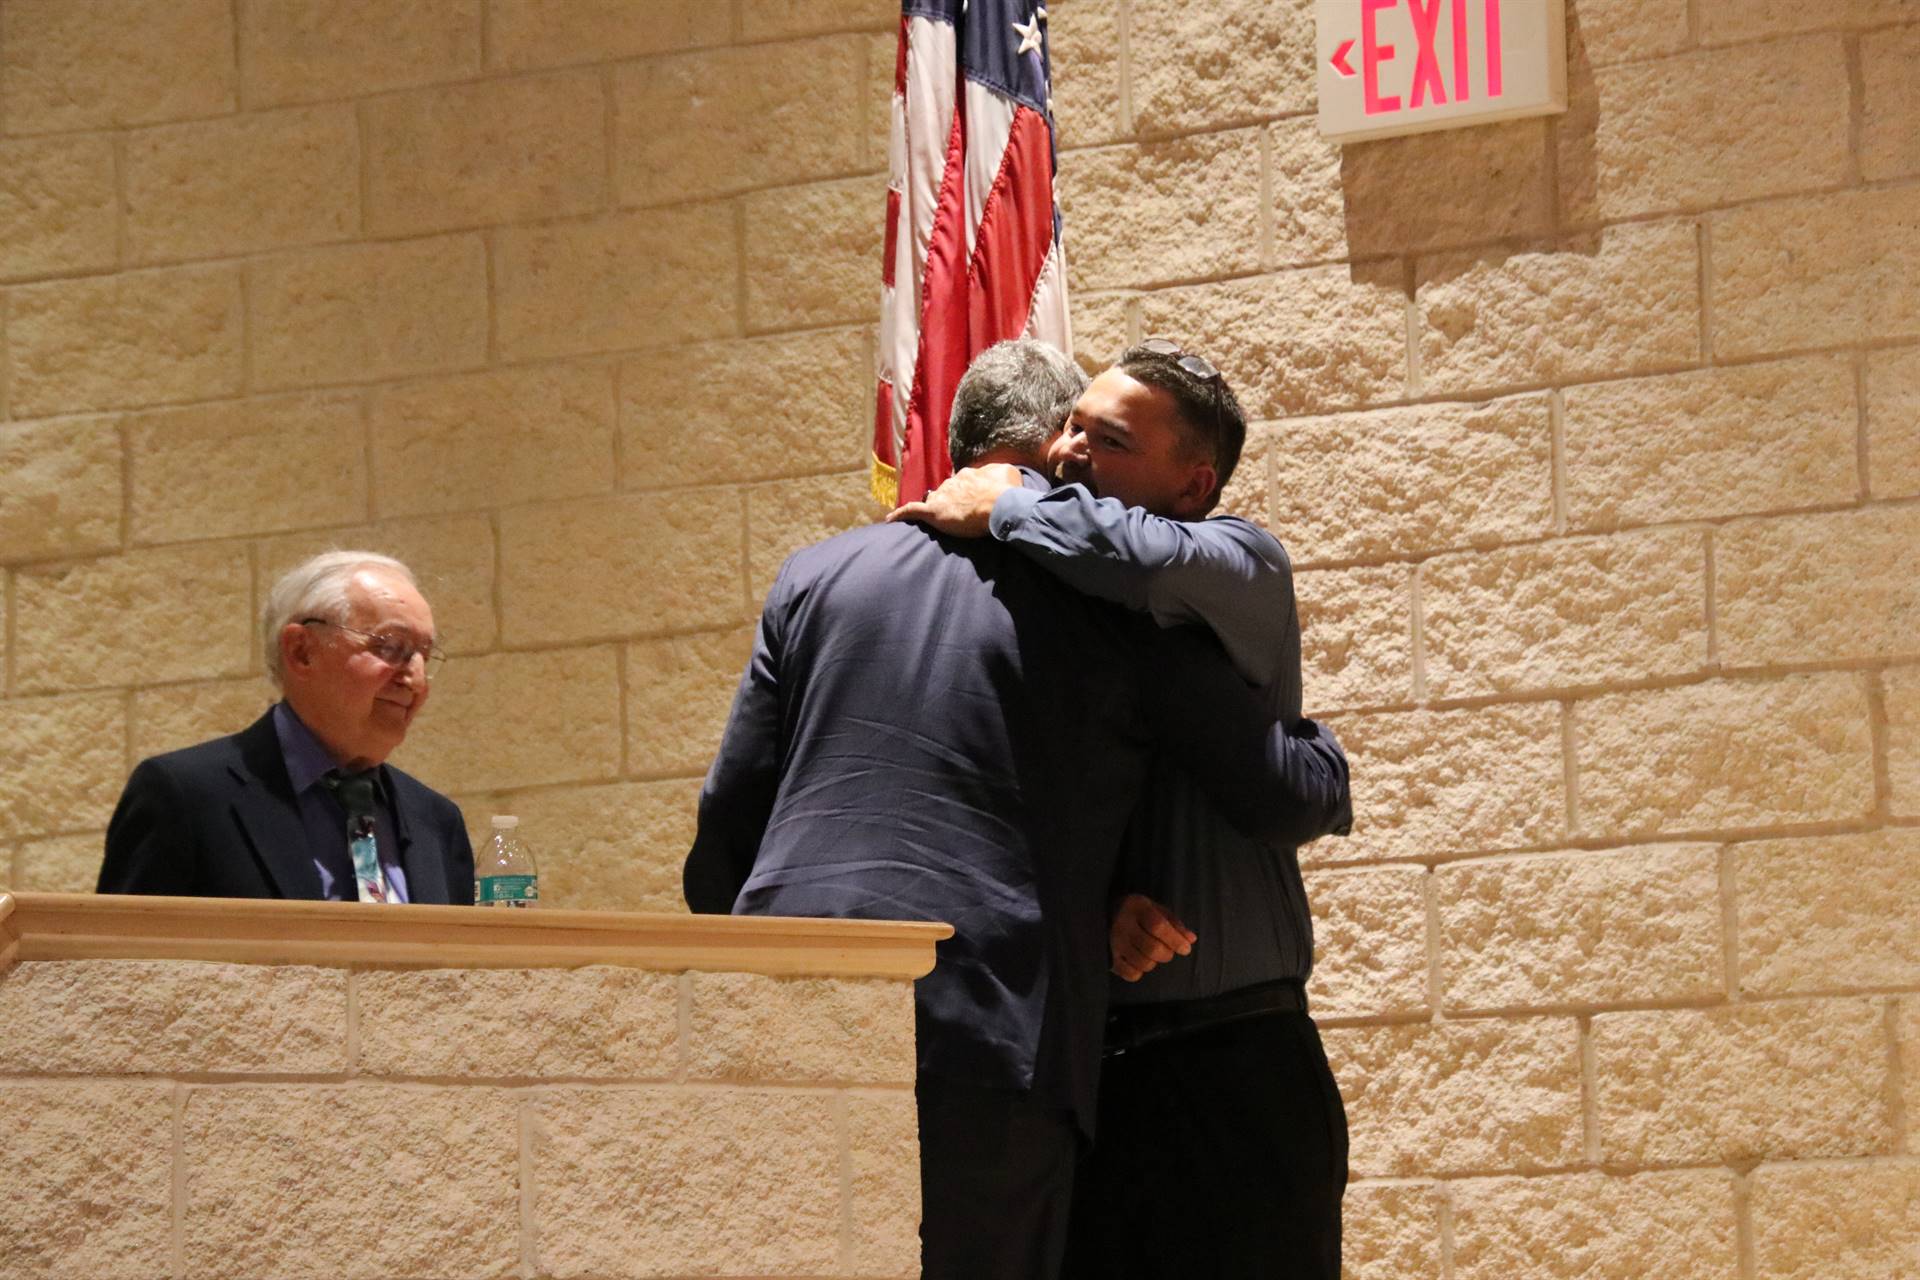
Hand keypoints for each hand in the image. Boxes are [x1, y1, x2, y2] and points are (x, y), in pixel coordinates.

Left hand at [885, 464, 1023, 537]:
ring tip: (935, 518)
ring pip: (931, 499)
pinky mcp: (933, 512)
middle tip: (955, 513)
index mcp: (969, 475)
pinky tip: (891, 519)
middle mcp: (952, 482)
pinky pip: (912, 511)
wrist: (1001, 505)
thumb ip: (998, 473)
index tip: (967, 500)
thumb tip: (998, 474)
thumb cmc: (1007, 492)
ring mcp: (941, 496)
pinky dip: (901, 514)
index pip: (961, 482)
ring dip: (932, 507)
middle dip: (948, 500)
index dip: (963, 492)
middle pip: (945, 491)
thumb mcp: (1009, 473)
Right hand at [1109, 894, 1195, 981]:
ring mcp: (1113, 942)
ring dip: (1154, 962)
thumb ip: (1174, 923)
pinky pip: (1131, 974)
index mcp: (1136, 907)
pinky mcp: (1108, 958)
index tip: (1185, 949)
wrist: (1100, 914)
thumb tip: (1191, 940)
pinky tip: (1137, 961)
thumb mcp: (1155, 909)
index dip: (1175, 940)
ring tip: (1150, 953)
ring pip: (1144, 963)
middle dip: (1167, 954)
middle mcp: (1122, 924)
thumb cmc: (1135, 912)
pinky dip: (1140, 971)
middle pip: (1153, 949)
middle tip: (1167, 951)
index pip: (1159, 926)